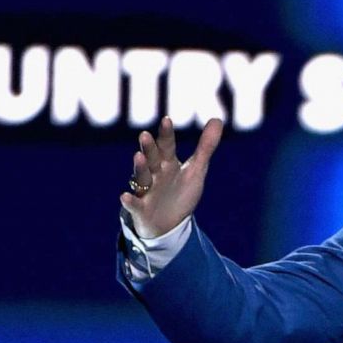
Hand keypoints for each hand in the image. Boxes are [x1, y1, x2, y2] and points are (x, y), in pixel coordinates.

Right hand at [120, 116, 222, 239]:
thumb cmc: (181, 192)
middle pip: (151, 158)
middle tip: (145, 135)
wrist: (169, 224)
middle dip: (149, 148)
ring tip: (138, 157)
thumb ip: (205, 146)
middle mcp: (154, 174)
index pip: (167, 146)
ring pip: (142, 177)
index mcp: (167, 163)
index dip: (166, 134)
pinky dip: (129, 201)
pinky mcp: (141, 210)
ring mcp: (146, 190)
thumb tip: (217, 119)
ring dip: (140, 167)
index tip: (167, 120)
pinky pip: (134, 205)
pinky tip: (124, 196)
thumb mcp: (196, 170)